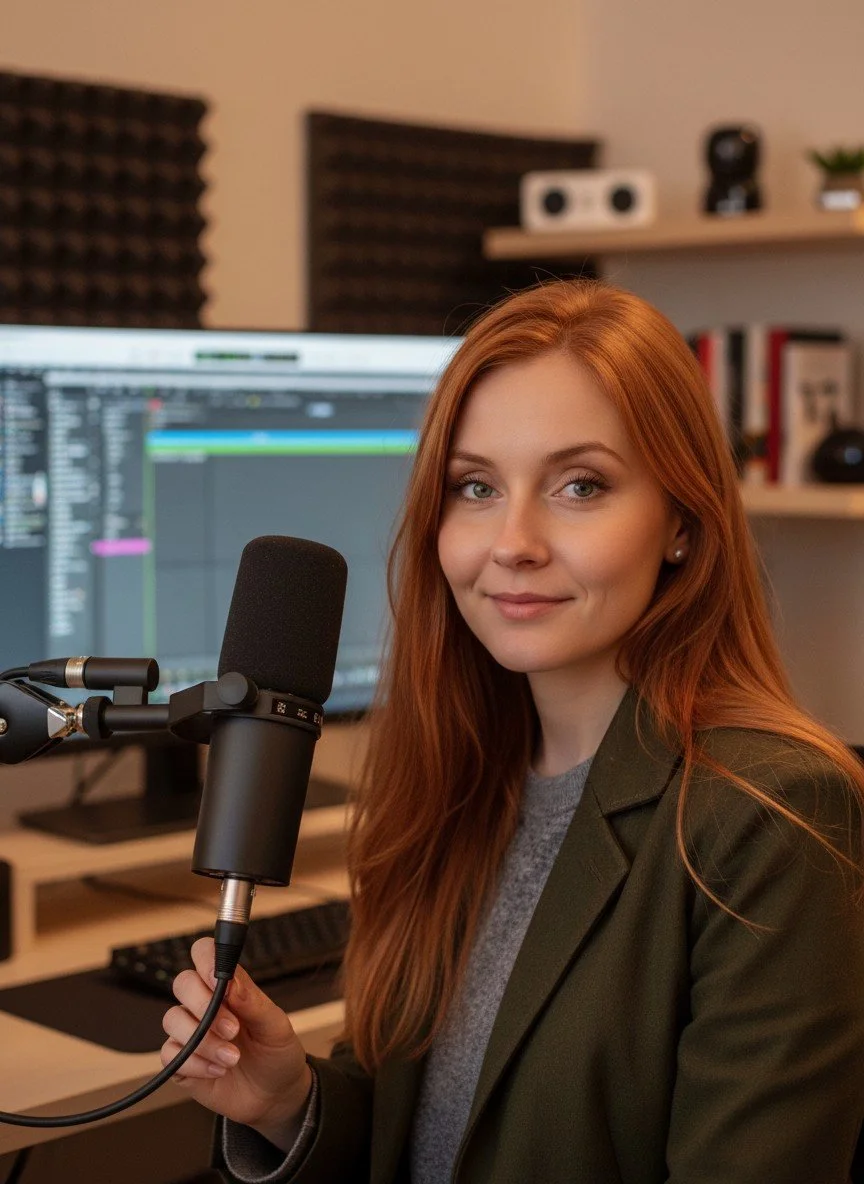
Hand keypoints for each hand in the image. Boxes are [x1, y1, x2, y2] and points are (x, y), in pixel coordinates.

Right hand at [161, 936, 312, 1150]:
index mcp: (228, 986)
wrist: (275, 1096)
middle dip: (203, 1005)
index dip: (205, 959)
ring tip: (232, 1058)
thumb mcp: (276, 1026)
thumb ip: (253, 1001)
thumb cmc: (277, 1053)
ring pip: (172, 1019)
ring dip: (203, 1040)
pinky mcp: (181, 1060)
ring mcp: (191, 1031)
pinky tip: (218, 1070)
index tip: (218, 979)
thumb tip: (231, 981)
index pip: (204, 953)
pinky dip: (195, 1064)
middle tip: (233, 1029)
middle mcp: (205, 1004)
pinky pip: (170, 1055)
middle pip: (182, 983)